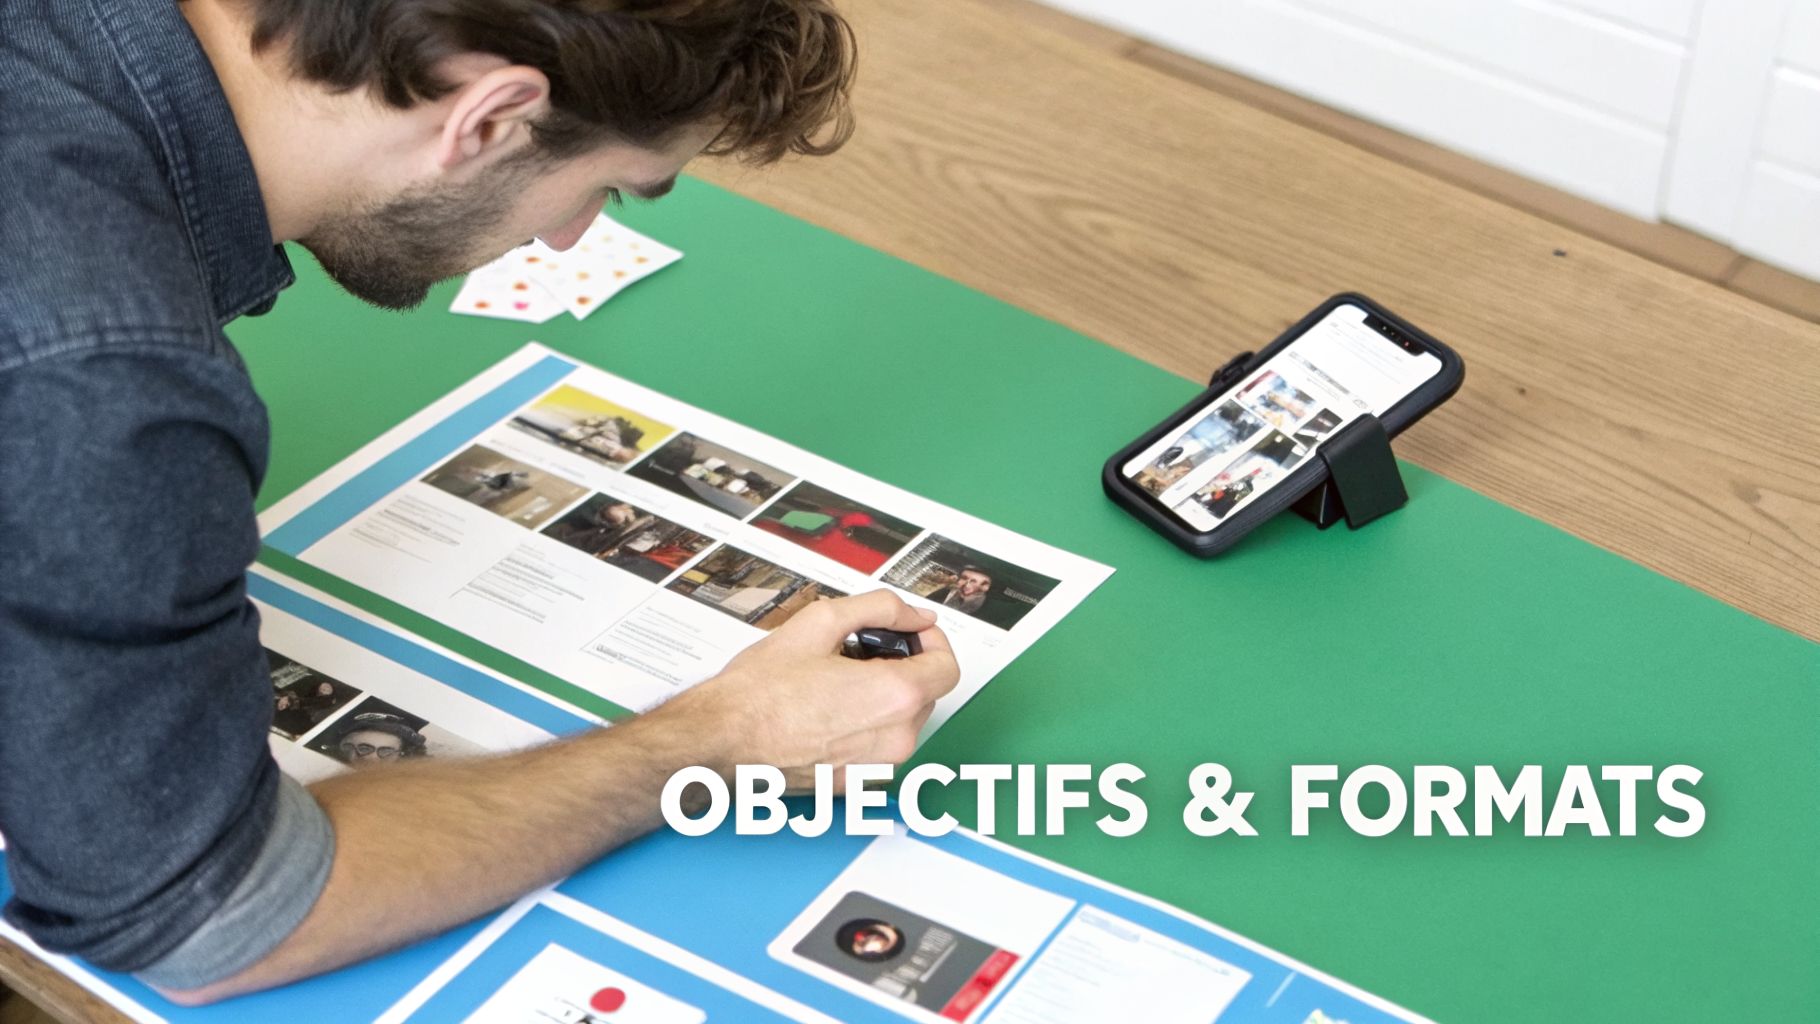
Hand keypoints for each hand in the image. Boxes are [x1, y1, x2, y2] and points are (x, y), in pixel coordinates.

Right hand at [654, 590, 958, 788]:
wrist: (719, 743)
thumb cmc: (758, 693)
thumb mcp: (819, 623)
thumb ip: (879, 609)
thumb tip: (914, 614)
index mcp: (894, 697)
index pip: (948, 667)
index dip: (933, 641)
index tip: (912, 632)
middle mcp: (894, 739)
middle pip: (926, 693)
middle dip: (903, 666)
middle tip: (861, 650)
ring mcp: (876, 767)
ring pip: (902, 721)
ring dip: (883, 696)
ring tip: (836, 680)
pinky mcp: (856, 784)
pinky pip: (877, 747)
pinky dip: (864, 725)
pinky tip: (826, 709)